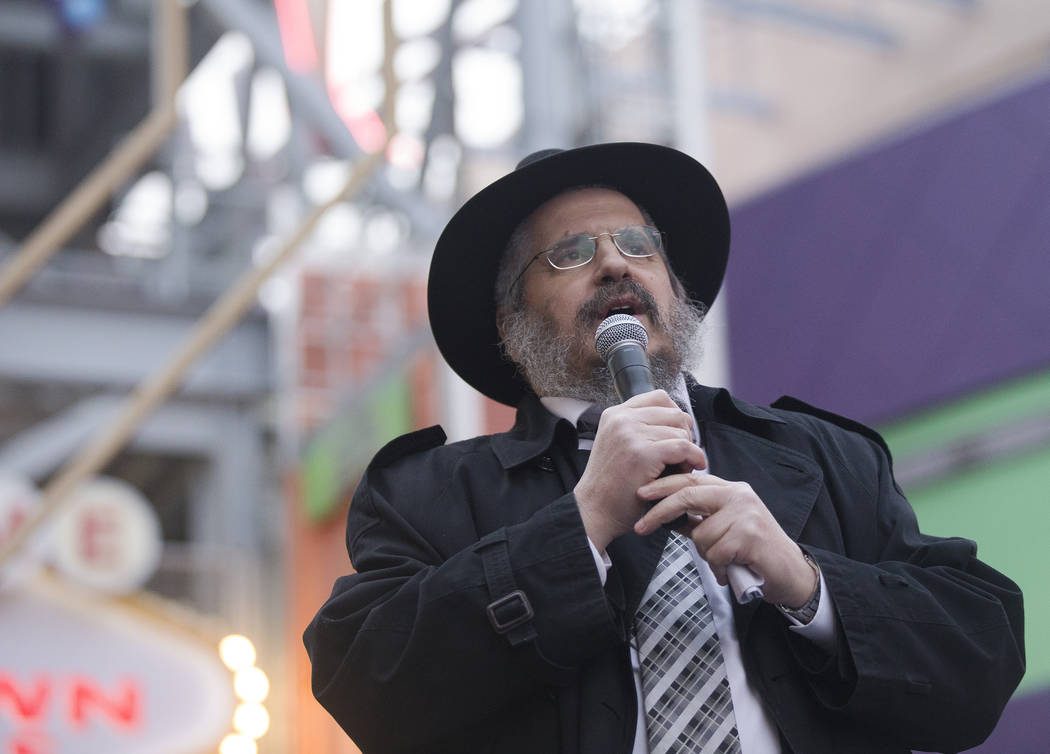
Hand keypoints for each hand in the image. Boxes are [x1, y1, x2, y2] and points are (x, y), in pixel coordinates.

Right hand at [573, 390, 705, 550]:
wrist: (594, 510)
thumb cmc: (610, 486)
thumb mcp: (617, 445)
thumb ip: (639, 429)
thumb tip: (679, 421)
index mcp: (615, 414)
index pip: (659, 397)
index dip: (675, 416)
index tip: (677, 435)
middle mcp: (621, 419)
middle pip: (674, 412)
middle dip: (685, 434)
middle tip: (682, 456)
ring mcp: (630, 434)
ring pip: (680, 430)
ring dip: (688, 450)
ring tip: (680, 467)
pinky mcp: (642, 453)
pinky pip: (683, 447)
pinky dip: (694, 457)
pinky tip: (692, 467)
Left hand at [633, 473, 816, 606]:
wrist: (790, 573)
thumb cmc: (754, 552)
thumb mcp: (724, 529)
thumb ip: (699, 520)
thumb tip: (668, 517)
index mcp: (731, 490)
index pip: (690, 481)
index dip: (663, 486)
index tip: (640, 494)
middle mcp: (739, 495)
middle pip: (688, 496)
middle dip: (660, 512)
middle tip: (641, 527)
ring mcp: (745, 513)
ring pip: (700, 534)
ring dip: (708, 555)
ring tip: (727, 561)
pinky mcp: (750, 534)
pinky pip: (715, 552)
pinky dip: (720, 567)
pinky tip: (734, 569)